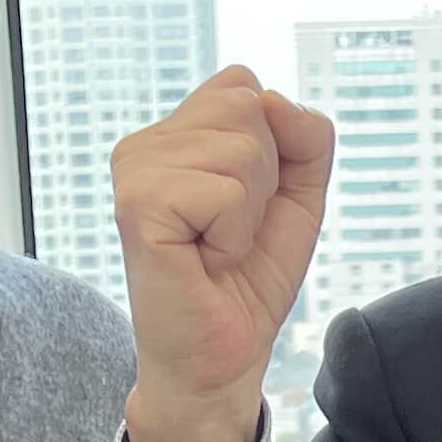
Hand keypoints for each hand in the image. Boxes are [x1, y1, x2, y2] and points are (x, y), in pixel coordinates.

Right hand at [112, 66, 334, 441]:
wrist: (222, 355)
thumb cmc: (249, 280)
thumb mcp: (298, 196)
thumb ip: (306, 137)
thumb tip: (275, 100)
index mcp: (174, 134)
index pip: (245, 86)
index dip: (273, 149)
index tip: (244, 206)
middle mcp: (146, 144)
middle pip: (248, 107)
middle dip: (265, 179)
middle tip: (231, 232)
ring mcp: (135, 170)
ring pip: (242, 148)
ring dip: (249, 212)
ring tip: (217, 248)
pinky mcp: (138, 205)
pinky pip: (226, 190)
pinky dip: (233, 234)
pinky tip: (204, 260)